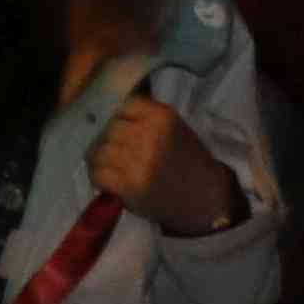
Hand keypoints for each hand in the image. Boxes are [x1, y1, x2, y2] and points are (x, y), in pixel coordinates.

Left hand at [94, 96, 246, 237]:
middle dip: (107, 140)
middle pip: (108, 129)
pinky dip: (100, 178)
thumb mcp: (173, 128)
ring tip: (111, 167)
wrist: (205, 196)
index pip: (123, 106)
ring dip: (100, 160)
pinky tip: (111, 182)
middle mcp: (149, 135)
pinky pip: (98, 175)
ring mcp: (138, 161)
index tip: (118, 128)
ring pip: (98, 152)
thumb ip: (144, 117)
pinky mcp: (129, 185)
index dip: (117, 118)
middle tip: (114, 152)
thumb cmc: (187, 160)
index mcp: (161, 116)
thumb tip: (106, 112)